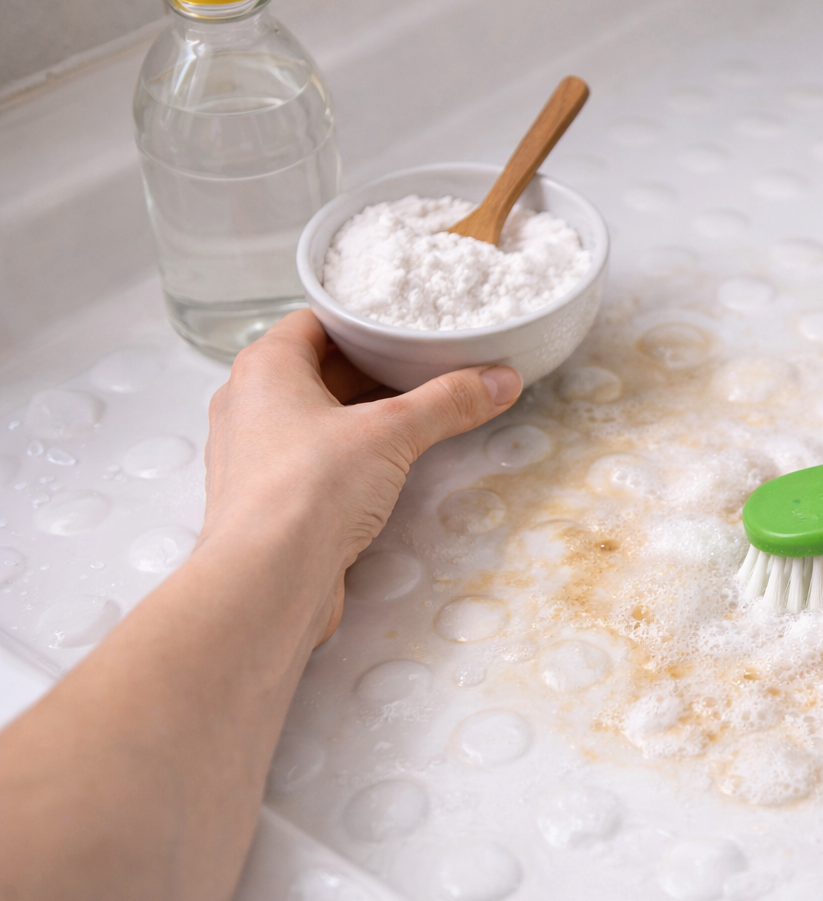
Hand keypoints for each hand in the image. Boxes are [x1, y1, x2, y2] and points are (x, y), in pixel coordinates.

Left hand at [201, 310, 521, 642]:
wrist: (267, 579)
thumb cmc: (302, 492)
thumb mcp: (392, 433)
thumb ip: (448, 402)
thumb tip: (494, 381)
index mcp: (266, 368)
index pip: (315, 322)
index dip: (362, 321)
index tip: (403, 325)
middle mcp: (249, 405)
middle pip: (318, 369)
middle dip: (371, 370)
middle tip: (420, 367)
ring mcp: (255, 454)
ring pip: (316, 417)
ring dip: (361, 414)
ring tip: (411, 413)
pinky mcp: (270, 498)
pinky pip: (313, 459)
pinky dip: (349, 455)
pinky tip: (384, 464)